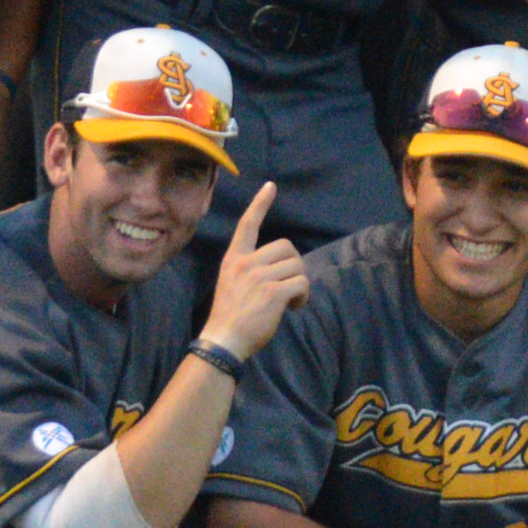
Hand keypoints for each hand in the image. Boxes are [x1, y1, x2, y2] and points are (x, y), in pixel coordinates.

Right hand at [200, 187, 307, 355]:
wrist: (224, 341)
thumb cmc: (231, 316)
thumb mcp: (233, 283)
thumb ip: (252, 269)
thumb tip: (281, 265)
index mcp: (234, 259)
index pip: (247, 225)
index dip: (260, 204)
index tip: (270, 186)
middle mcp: (246, 263)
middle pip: (287, 247)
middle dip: (294, 265)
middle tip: (289, 285)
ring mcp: (259, 276)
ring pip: (297, 266)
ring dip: (300, 283)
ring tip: (290, 300)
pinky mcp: (273, 292)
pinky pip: (302, 283)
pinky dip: (304, 296)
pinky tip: (294, 307)